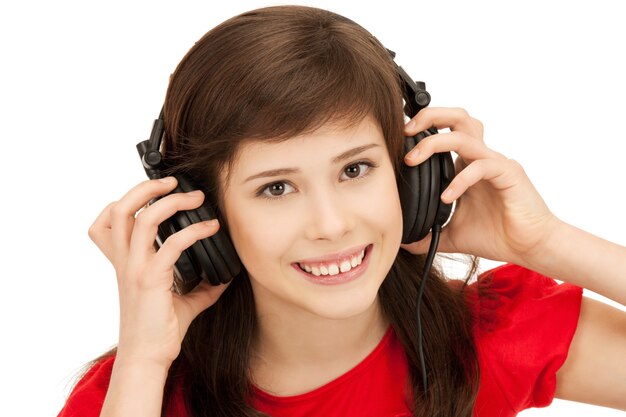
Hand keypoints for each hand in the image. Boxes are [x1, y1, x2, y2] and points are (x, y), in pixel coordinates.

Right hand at [88, 177, 228, 367]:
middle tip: (172, 183)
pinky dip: (194, 231)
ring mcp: (135, 269)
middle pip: (121, 209)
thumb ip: (200, 287)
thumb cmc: (159, 330)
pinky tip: (211, 228)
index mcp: (126, 262)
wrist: (148, 357)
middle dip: (146, 188)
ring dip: (170, 201)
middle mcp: (126, 262)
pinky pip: (171, 245)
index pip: (106, 222)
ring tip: (195, 198)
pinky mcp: (151, 280)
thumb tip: (223, 277)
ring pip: (142, 220)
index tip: (153, 193)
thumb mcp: (182, 301)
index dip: (122, 201)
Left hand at [401, 107, 559, 264]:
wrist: (530, 247)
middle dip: (429, 116)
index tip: (397, 141)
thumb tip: (404, 241)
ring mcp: (496, 163)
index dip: (422, 130)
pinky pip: (481, 166)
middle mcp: (481, 158)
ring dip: (434, 142)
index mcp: (467, 166)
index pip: (445, 133)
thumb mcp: (452, 235)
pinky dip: (460, 180)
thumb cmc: (497, 235)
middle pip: (458, 118)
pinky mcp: (509, 174)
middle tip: (406, 131)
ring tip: (413, 159)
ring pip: (465, 135)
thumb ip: (428, 234)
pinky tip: (447, 198)